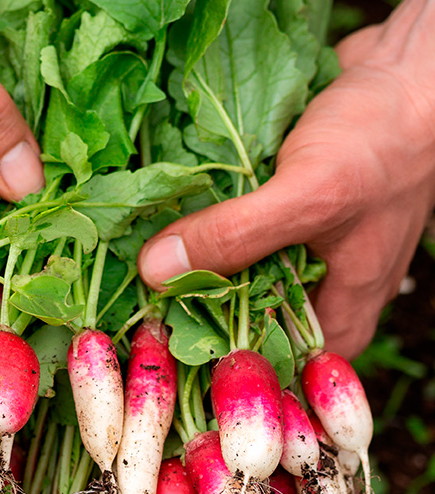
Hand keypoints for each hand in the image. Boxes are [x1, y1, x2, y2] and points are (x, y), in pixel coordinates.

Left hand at [138, 1, 434, 358]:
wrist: (408, 71)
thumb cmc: (382, 139)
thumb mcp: (308, 195)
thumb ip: (237, 237)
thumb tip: (157, 271)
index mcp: (338, 317)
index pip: (269, 371)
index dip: (212, 367)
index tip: (156, 350)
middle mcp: (316, 298)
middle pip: (239, 328)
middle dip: (188, 314)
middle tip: (136, 304)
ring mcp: (297, 261)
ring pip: (230, 283)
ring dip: (189, 271)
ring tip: (139, 269)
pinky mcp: (279, 226)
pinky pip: (232, 244)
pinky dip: (203, 237)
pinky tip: (164, 230)